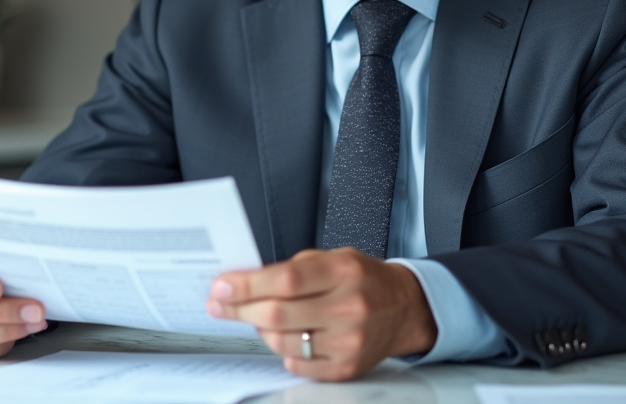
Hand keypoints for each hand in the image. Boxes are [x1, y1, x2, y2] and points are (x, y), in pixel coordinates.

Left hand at [206, 247, 436, 380]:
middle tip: (221, 304)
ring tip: (260, 318)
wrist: (404, 308)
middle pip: (278, 314)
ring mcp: (349, 341)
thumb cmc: (363, 279)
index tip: (221, 287)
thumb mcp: (333, 258)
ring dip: (260, 330)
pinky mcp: (347, 368)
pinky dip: (282, 351)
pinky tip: (286, 336)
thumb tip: (244, 283)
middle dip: (240, 309)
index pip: (284, 279)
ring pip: (283, 343)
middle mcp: (349, 307)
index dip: (246, 285)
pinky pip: (296, 365)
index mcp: (343, 271)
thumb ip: (292, 269)